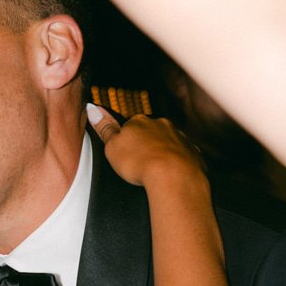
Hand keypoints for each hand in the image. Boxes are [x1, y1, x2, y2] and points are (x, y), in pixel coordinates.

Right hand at [87, 103, 208, 194]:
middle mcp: (162, 125)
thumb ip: (105, 128)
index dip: (127, 140)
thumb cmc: (139, 163)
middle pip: (151, 132)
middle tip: (139, 163)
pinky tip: (172, 176)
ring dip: (163, 153)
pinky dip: (178, 164)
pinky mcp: (193, 153)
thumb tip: (93, 108)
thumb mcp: (112, 146)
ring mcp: (180, 138)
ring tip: (155, 172)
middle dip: (147, 144)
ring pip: (169, 143)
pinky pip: (183, 157)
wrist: (173, 177)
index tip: (125, 153)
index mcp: (140, 121)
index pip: (131, 125)